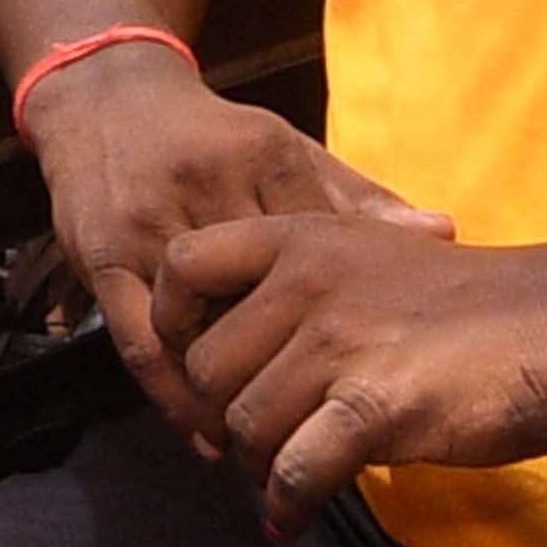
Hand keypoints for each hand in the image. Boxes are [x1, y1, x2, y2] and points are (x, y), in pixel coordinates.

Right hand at [19, 50, 452, 448]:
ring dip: (233, 399)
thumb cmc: (211, 134)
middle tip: (334, 433)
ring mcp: (147, 227)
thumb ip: (356, 197)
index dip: (351, 318)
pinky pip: (137, 344)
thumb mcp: (285, 149)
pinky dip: (173, 397)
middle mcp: (204, 191)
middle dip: (296, 370)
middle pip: (259, 299)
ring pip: (199, 332)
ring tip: (270, 451)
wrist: (103, 95)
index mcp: (262, 159)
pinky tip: (205, 436)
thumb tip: (445, 231)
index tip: (387, 373)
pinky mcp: (101, 260)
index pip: (318, 251)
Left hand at [152, 214, 546, 538]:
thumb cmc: (473, 300)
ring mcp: (338, 345)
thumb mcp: (375, 256)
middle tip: (256, 443)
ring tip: (285, 477)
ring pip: (243, 425)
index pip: (183, 266)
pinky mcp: (373, 407)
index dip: (171, 322)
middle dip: (222, 416)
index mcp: (300, 239)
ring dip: (257, 466)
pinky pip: (294, 472)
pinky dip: (288, 508)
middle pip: (205, 368)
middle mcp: (306, 284)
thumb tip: (241, 347)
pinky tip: (294, 522)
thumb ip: (304, 287)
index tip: (199, 367)